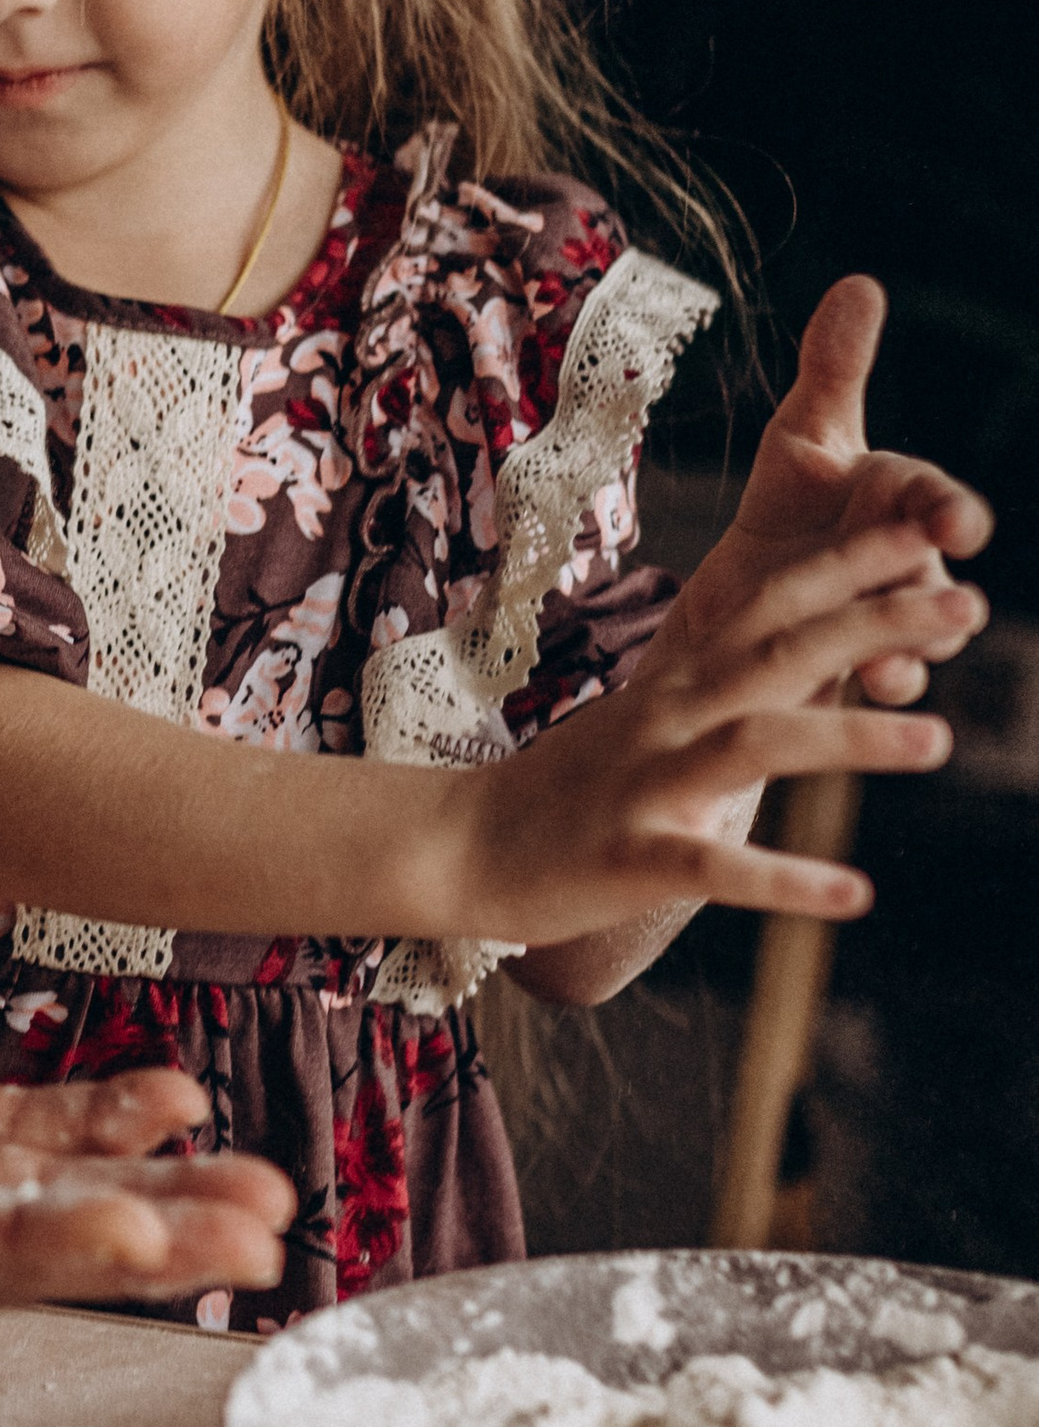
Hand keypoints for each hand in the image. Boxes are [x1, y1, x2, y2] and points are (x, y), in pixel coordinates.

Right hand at [0, 955, 296, 1297]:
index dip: (43, 1246)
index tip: (148, 1237)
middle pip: (21, 1231)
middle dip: (145, 1231)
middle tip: (264, 1231)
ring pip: (35, 1184)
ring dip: (149, 1185)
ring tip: (264, 1188)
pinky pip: (4, 1122)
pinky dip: (90, 1118)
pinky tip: (175, 1102)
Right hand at [469, 513, 983, 941]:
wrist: (457, 847)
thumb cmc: (567, 789)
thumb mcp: (649, 720)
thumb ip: (724, 688)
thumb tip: (806, 657)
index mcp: (679, 684)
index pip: (772, 603)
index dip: (850, 565)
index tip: (927, 532)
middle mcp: (669, 718)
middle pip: (780, 653)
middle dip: (876, 622)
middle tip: (968, 602)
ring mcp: (648, 785)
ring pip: (755, 744)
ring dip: (849, 740)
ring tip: (940, 740)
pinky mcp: (630, 858)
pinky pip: (714, 870)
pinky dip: (787, 883)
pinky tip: (855, 895)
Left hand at [681, 276, 991, 702]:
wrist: (751, 594)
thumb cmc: (792, 505)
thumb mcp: (802, 436)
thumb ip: (834, 368)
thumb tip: (860, 284)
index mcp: (896, 499)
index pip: (933, 499)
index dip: (946, 510)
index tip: (952, 520)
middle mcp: (908, 560)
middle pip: (935, 577)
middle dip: (936, 591)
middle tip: (953, 606)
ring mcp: (893, 619)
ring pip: (922, 638)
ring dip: (911, 651)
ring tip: (889, 666)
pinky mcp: (864, 669)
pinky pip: (889, 684)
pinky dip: (881, 689)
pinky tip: (864, 691)